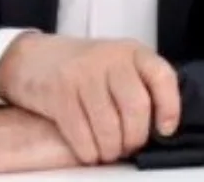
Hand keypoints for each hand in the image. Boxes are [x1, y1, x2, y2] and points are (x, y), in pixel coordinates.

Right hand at [0, 33, 180, 164]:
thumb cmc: (84, 69)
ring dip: (111, 150)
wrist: (34, 58)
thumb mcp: (118, 65)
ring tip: (108, 152)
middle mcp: (110, 59)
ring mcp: (83, 74)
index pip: (162, 76)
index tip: (165, 129)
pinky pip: (81, 134)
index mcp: (132, 52)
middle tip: (128, 147)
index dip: (170, 107)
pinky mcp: (59, 93)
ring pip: (109, 126)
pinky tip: (90, 151)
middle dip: (135, 138)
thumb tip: (161, 127)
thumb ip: (140, 85)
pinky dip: (88, 152)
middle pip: (136, 108)